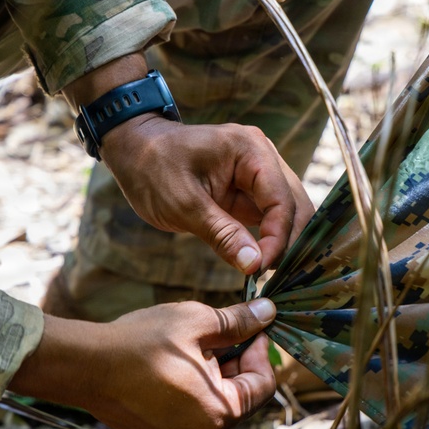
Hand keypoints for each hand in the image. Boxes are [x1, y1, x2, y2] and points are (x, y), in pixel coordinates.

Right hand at [9, 298, 278, 428]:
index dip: (260, 351)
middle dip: (234, 365)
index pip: (264, 384)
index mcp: (221, 413)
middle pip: (238, 399)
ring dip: (209, 380)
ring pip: (211, 409)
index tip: (250, 327)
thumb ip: (239, 322)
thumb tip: (269, 313)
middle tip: (216, 335)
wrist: (85, 366)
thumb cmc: (143, 342)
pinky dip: (185, 396)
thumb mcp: (198, 322)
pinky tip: (166, 371)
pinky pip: (184, 419)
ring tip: (187, 351)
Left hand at [62, 53, 313, 273]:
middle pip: (294, 205)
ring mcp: (258, 173)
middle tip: (274, 277)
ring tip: (270, 274)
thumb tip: (255, 265)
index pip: (281, 200)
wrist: (134, 150)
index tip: (262, 269)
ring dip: (283, 243)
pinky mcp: (249, 190)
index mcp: (250, 150)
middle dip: (289, 242)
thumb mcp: (183, 204)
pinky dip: (269, 240)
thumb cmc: (152, 169)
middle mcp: (263, 157)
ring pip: (287, 213)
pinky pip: (269, 216)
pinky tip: (262, 263)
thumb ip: (222, 234)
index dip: (278, 238)